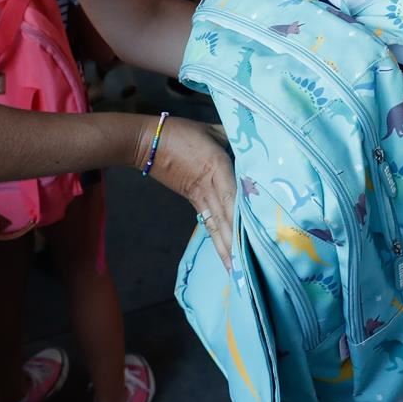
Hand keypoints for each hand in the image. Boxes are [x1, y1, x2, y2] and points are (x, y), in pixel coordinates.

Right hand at [144, 117, 237, 266]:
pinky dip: (218, 240)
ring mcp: (200, 197)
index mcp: (216, 167)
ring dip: (227, 250)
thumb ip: (232, 136)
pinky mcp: (194, 201)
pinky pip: (210, 224)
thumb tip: (252, 141)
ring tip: (238, 272)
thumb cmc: (180, 132)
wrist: (146, 142)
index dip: (243, 217)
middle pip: (226, 219)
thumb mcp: (211, 129)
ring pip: (217, 227)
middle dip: (237, 244)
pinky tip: (226, 254)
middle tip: (250, 268)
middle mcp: (210, 187)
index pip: (233, 196)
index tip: (256, 236)